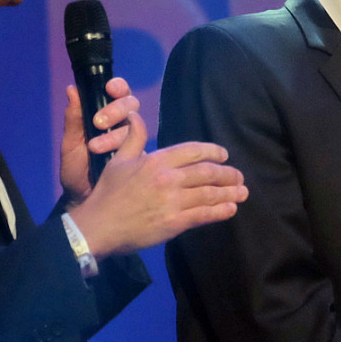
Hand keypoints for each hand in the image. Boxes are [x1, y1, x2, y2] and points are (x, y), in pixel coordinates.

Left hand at [59, 77, 138, 201]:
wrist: (83, 200)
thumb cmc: (76, 171)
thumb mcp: (70, 145)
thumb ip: (73, 119)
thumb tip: (72, 89)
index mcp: (105, 116)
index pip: (118, 92)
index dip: (118, 86)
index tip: (109, 88)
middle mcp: (122, 126)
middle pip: (132, 104)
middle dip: (116, 110)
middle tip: (98, 123)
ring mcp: (134, 142)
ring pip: (137, 125)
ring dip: (115, 134)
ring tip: (95, 148)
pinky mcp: (140, 159)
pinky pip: (141, 147)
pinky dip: (127, 150)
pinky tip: (111, 158)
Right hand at [67, 110, 247, 259]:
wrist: (97, 226)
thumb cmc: (107, 193)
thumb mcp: (119, 160)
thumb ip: (133, 138)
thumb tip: (135, 115)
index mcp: (156, 160)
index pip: (192, 151)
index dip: (212, 151)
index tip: (223, 155)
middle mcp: (168, 178)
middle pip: (207, 172)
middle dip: (227, 173)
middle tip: (239, 176)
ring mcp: (172, 201)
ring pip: (209, 194)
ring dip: (230, 193)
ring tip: (242, 192)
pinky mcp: (174, 223)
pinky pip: (203, 215)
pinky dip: (220, 211)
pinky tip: (231, 209)